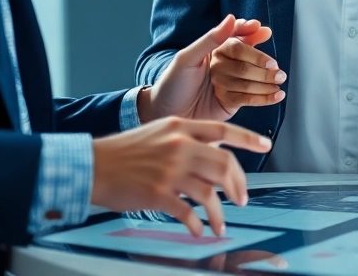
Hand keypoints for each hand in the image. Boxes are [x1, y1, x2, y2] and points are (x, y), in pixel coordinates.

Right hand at [90, 116, 270, 236]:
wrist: (91, 165)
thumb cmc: (122, 152)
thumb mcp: (156, 133)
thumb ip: (183, 139)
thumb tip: (211, 152)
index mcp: (179, 127)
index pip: (223, 130)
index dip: (248, 138)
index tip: (266, 144)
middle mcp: (178, 145)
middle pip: (224, 164)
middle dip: (239, 185)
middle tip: (242, 199)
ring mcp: (169, 170)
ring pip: (210, 193)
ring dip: (219, 213)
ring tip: (220, 224)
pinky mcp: (158, 193)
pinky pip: (188, 212)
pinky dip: (197, 225)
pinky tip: (198, 230)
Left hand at [142, 15, 272, 121]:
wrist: (162, 113)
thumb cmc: (170, 83)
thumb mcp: (186, 58)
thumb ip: (209, 39)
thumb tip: (230, 18)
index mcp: (214, 50)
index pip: (236, 40)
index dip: (250, 34)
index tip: (262, 30)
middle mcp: (224, 65)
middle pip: (249, 61)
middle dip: (262, 62)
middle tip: (274, 66)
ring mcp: (230, 83)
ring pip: (252, 79)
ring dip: (267, 80)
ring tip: (279, 80)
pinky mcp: (232, 102)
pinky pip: (251, 98)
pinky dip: (265, 97)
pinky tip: (276, 94)